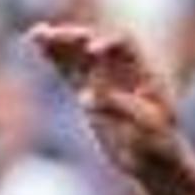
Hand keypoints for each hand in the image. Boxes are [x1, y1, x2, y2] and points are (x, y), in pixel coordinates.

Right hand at [30, 20, 183, 182]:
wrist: (154, 159)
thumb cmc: (159, 143)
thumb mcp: (145, 126)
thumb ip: (117, 107)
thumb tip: (84, 96)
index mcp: (142, 71)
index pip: (124, 45)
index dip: (107, 43)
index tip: (92, 51)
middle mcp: (121, 70)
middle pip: (95, 44)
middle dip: (74, 39)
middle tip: (52, 36)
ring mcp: (104, 81)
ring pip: (78, 56)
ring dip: (58, 44)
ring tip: (35, 35)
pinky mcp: (88, 94)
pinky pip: (70, 72)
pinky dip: (54, 60)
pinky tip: (37, 47)